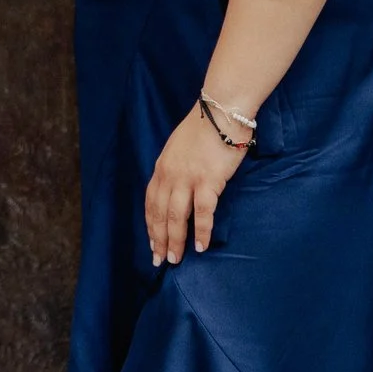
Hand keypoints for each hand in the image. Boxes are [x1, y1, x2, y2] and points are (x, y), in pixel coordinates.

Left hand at [144, 105, 246, 265]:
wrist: (221, 111)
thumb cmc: (205, 128)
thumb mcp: (178, 147)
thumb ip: (174, 167)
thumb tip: (176, 185)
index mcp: (162, 167)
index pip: (151, 202)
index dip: (151, 225)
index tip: (152, 242)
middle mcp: (169, 175)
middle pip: (160, 213)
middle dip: (158, 239)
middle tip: (159, 260)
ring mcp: (187, 178)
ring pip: (176, 217)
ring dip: (175, 241)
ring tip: (176, 259)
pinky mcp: (208, 180)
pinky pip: (203, 212)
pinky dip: (201, 231)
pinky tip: (202, 246)